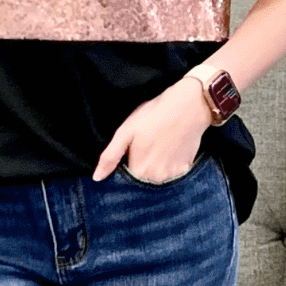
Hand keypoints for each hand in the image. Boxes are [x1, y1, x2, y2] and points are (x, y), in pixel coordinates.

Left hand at [92, 77, 212, 181]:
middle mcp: (156, 179)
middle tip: (146, 143)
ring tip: (158, 143)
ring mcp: (173, 175)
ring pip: (157, 175)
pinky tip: (169, 146)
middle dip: (141, 164)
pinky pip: (172, 171)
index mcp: (139, 171)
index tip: (131, 149)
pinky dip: (169, 162)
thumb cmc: (154, 115)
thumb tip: (97, 177)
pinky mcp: (186, 168)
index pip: (126, 177)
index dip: (126, 162)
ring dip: (155, 164)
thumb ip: (110, 157)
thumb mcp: (126, 131)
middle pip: (142, 178)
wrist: (188, 106)